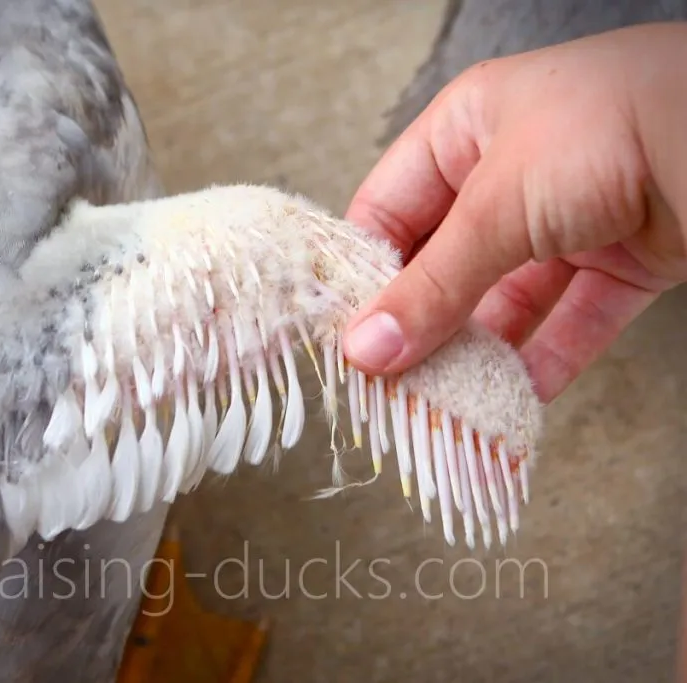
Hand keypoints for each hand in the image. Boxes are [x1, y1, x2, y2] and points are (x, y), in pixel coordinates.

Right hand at [342, 23, 686, 401]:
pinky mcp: (623, 257)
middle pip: (447, 262)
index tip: (346, 333)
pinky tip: (517, 401)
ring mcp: (570, 216)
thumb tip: (368, 349)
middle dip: (422, 323)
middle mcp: (512, 171)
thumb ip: (432, 287)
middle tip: (391, 381)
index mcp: (465, 131)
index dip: (364, 272)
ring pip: (507, 298)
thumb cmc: (609, 124)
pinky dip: (547, 360)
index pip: (390, 209)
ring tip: (446, 403)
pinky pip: (573, 319)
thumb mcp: (495, 207)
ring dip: (480, 352)